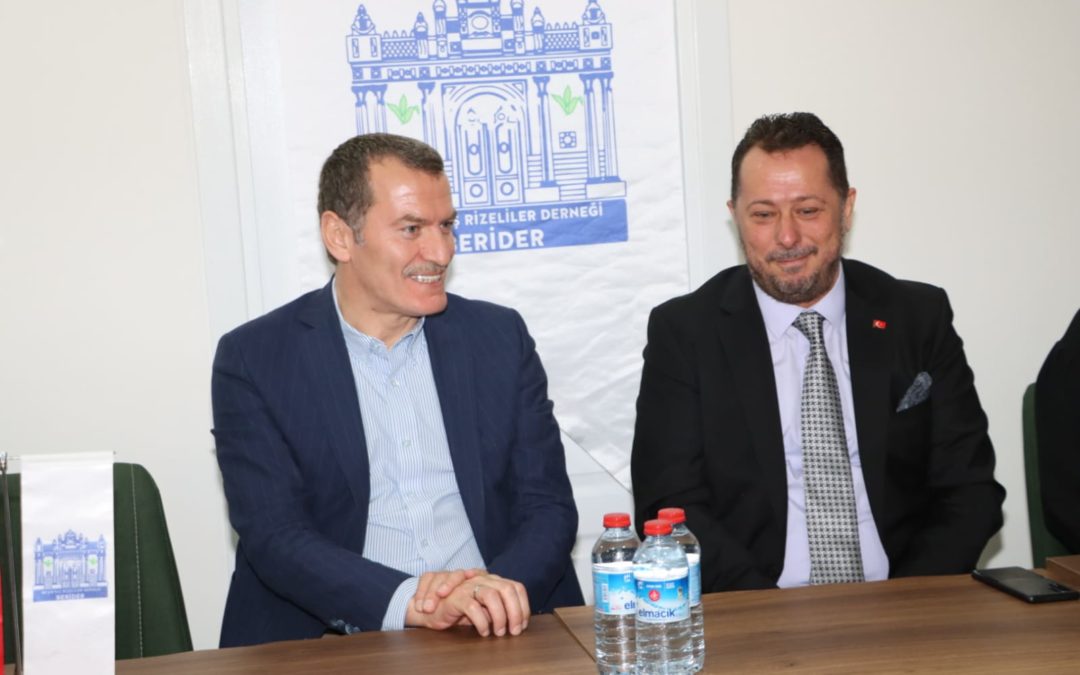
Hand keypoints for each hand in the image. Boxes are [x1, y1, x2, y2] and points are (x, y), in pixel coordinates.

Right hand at [405, 572, 529, 636]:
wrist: (432, 608)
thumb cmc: (460, 609)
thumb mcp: (484, 608)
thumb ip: (498, 608)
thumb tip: (516, 622)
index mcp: (493, 581)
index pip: (516, 588)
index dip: (523, 607)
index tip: (522, 625)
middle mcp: (483, 579)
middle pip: (507, 590)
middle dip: (515, 612)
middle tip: (513, 631)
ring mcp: (469, 586)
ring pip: (492, 596)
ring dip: (499, 616)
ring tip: (498, 632)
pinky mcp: (456, 597)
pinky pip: (473, 608)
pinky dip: (482, 622)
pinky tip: (483, 632)